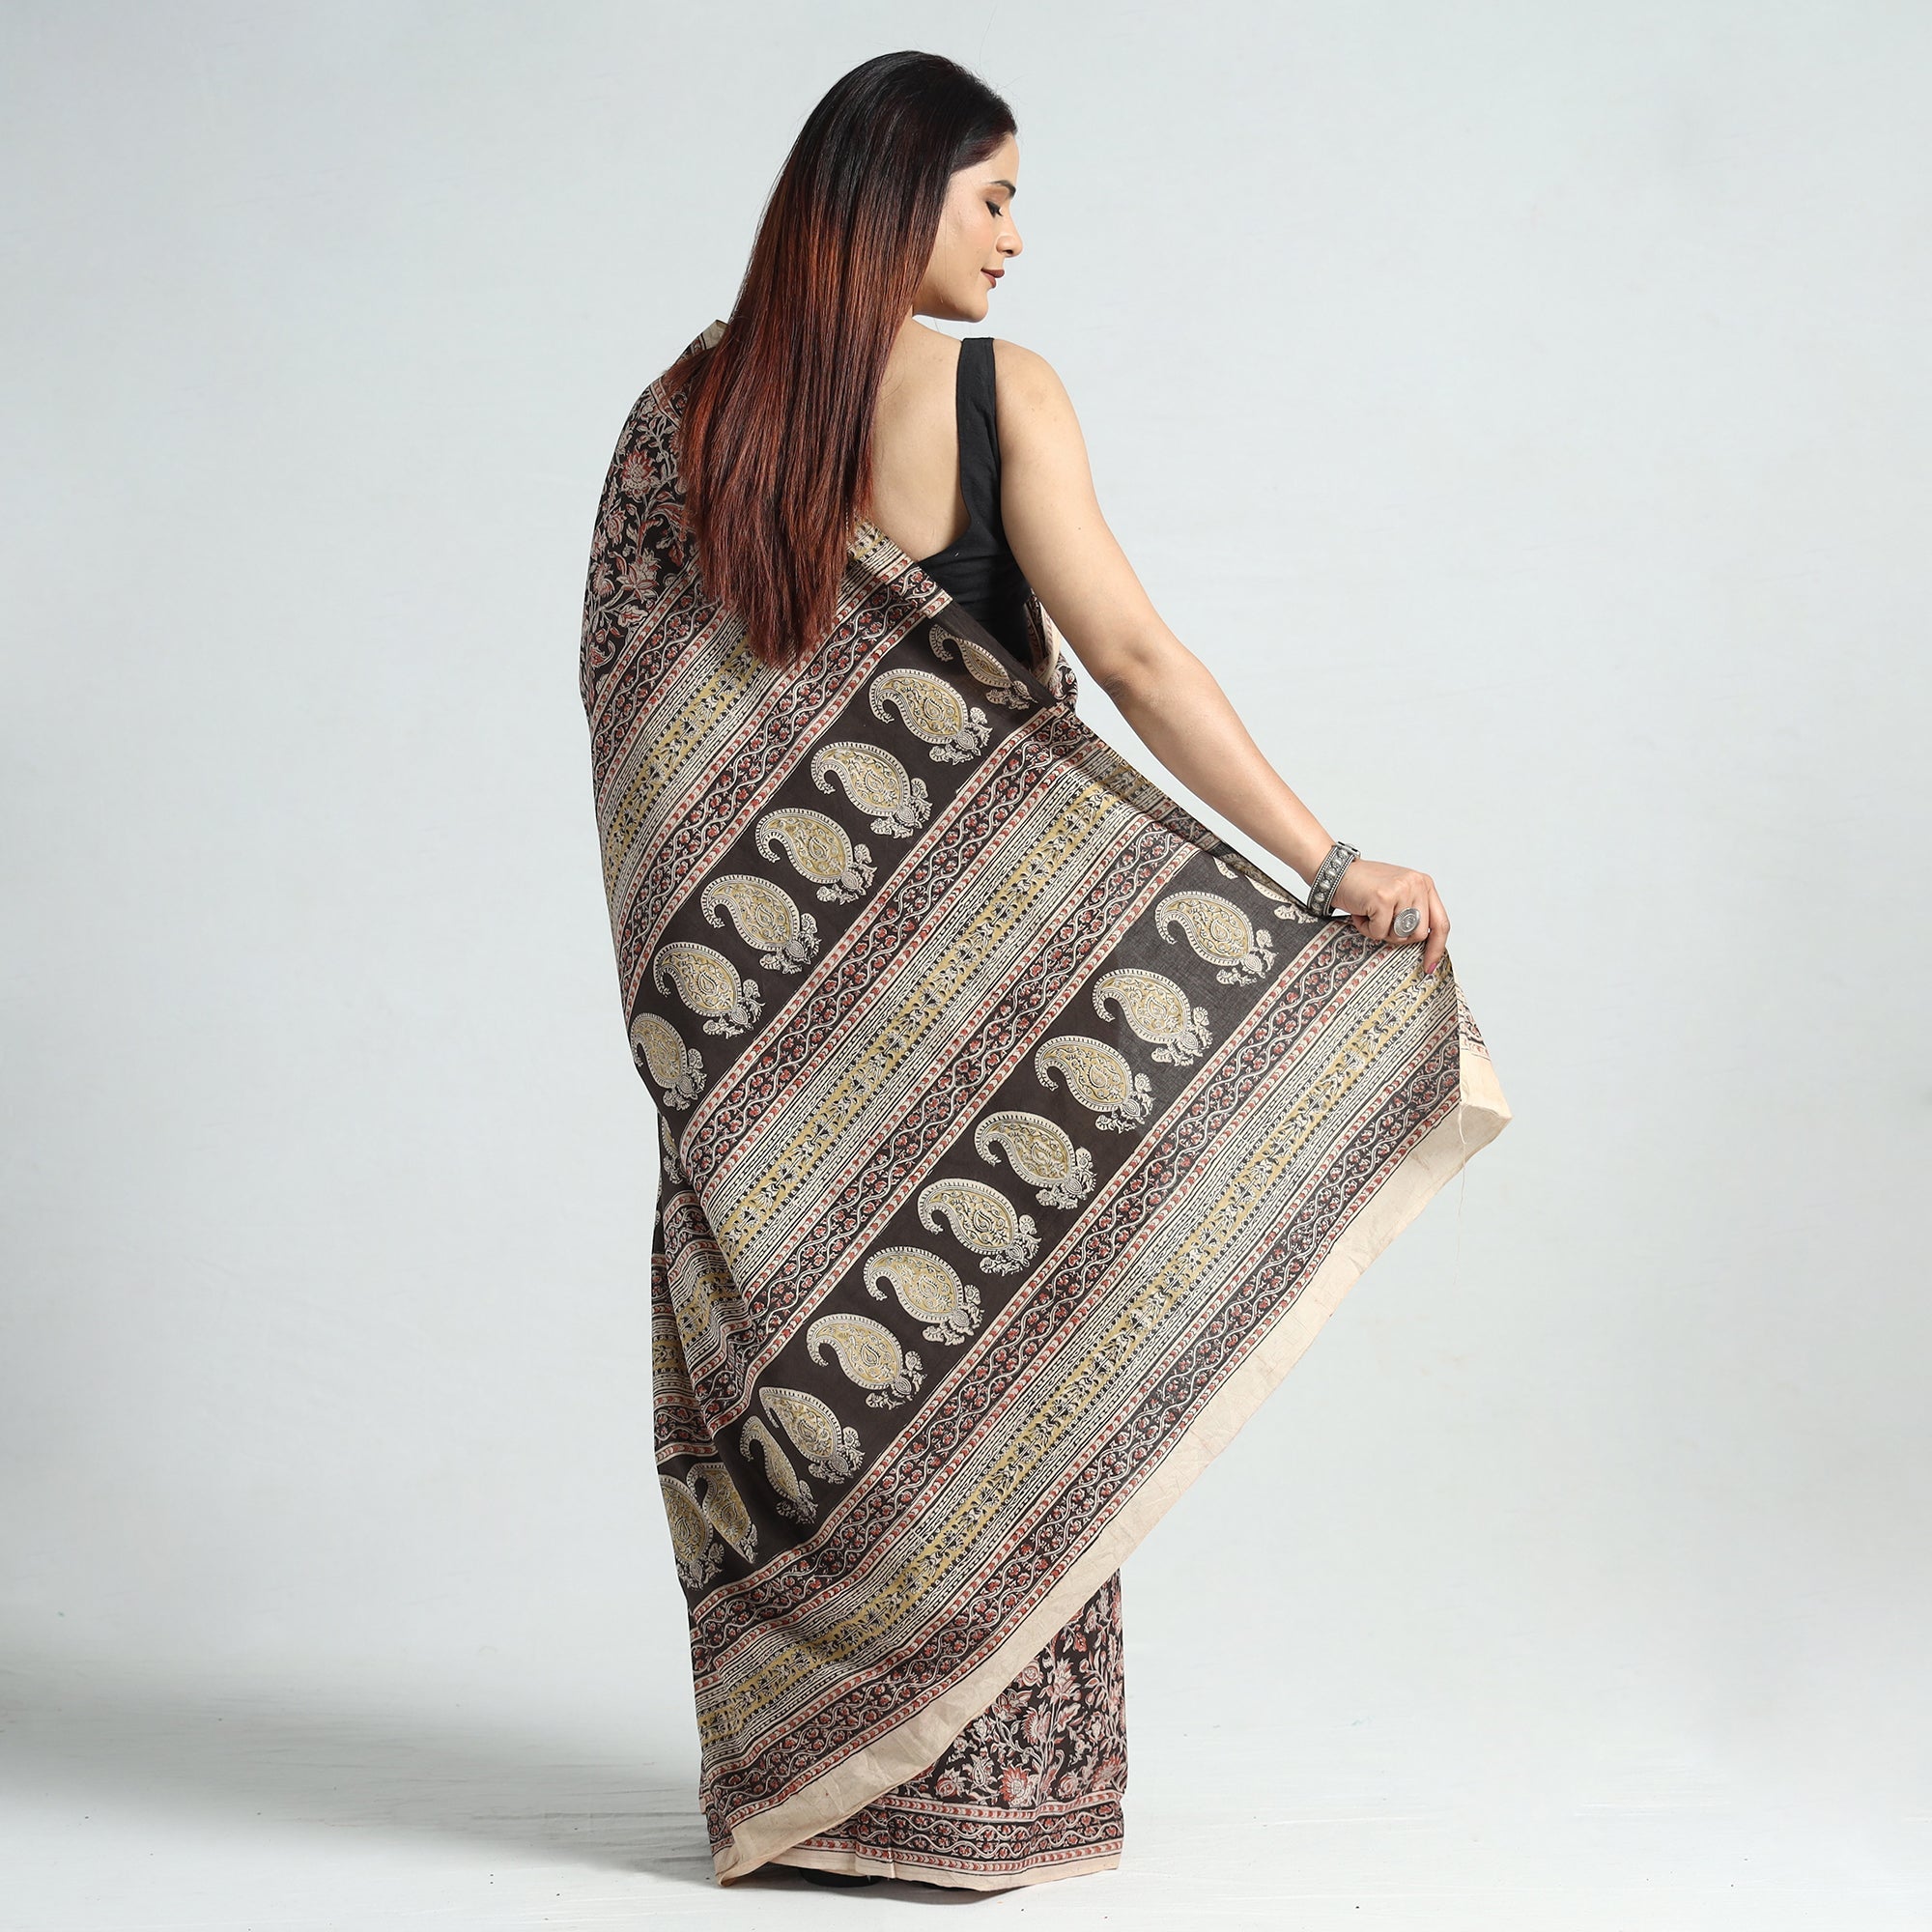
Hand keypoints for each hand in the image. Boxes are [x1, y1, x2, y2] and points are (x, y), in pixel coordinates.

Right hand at [1330, 858, 1449, 976]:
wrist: (1335, 871)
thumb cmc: (1364, 886)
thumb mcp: (1397, 895)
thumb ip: (1414, 912)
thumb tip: (1423, 942)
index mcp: (1424, 884)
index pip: (1441, 922)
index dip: (1437, 947)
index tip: (1430, 965)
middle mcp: (1417, 884)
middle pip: (1420, 934)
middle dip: (1398, 936)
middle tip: (1382, 923)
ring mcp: (1401, 890)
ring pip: (1400, 935)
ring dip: (1381, 931)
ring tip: (1370, 914)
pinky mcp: (1384, 898)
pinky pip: (1379, 932)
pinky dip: (1366, 928)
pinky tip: (1361, 912)